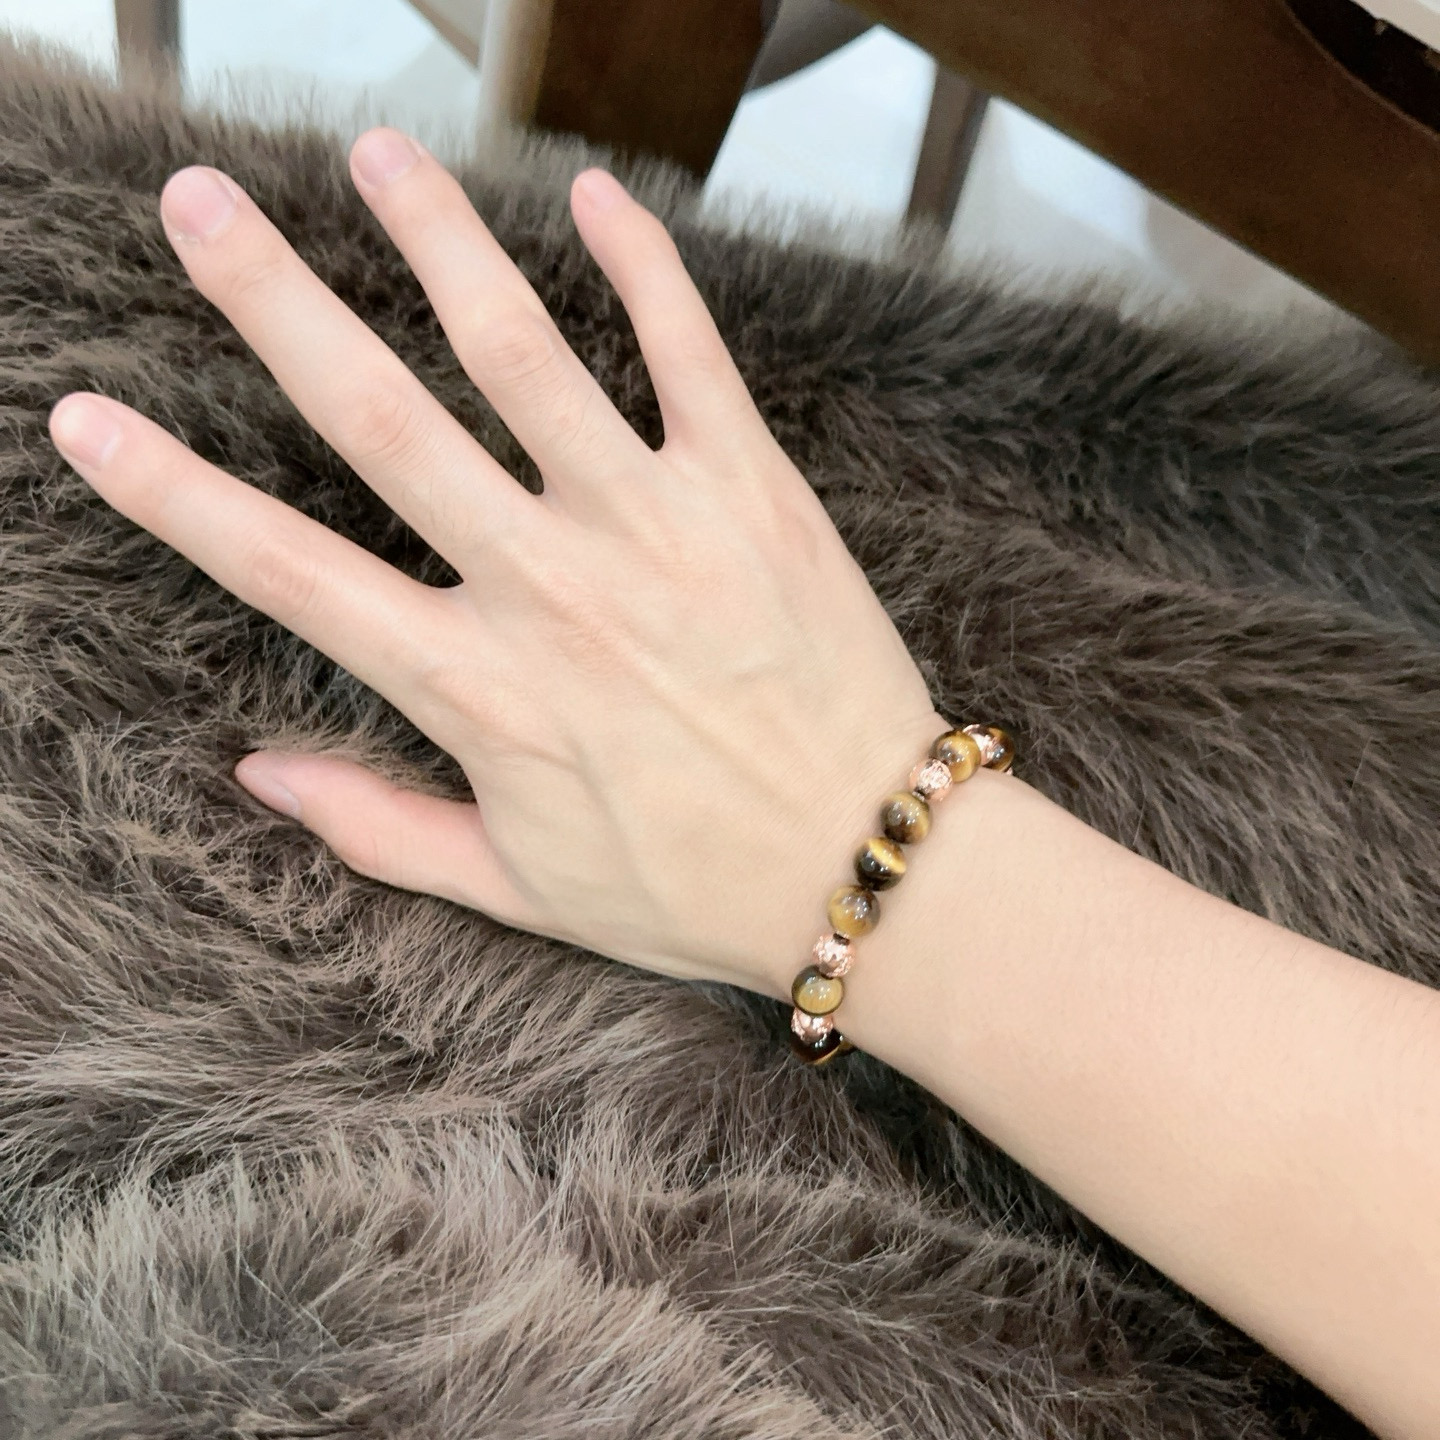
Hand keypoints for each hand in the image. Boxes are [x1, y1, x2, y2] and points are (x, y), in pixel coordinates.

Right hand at [47, 127, 945, 1000]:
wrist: (867, 865)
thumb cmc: (692, 887)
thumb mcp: (519, 887)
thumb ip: (380, 827)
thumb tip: (255, 775)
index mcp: (477, 688)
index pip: (288, 571)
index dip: (174, 493)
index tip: (85, 418)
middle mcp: (549, 590)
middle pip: (384, 422)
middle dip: (278, 305)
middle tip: (202, 206)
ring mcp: (654, 528)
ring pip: (525, 355)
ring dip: (440, 244)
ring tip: (375, 156)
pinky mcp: (752, 493)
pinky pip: (689, 352)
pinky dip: (642, 266)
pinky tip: (590, 196)